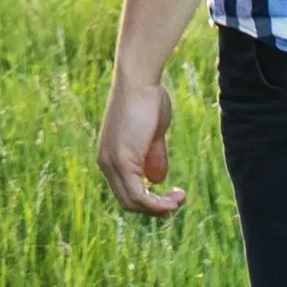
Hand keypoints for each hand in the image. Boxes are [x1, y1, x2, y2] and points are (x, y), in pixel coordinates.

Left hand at [97, 65, 183, 215]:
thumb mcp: (152, 133)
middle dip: (156, 207)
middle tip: (179, 199)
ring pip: (134, 203)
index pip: (126, 191)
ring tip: (180, 199)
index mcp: (110, 156)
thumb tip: (157, 181)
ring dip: (160, 208)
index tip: (172, 193)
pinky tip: (174, 199)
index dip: (149, 199)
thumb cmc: (148, 98)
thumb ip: (152, 156)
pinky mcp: (122, 162)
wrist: (139, 78)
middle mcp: (105, 163)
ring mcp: (111, 164)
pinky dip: (157, 204)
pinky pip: (139, 197)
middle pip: (128, 202)